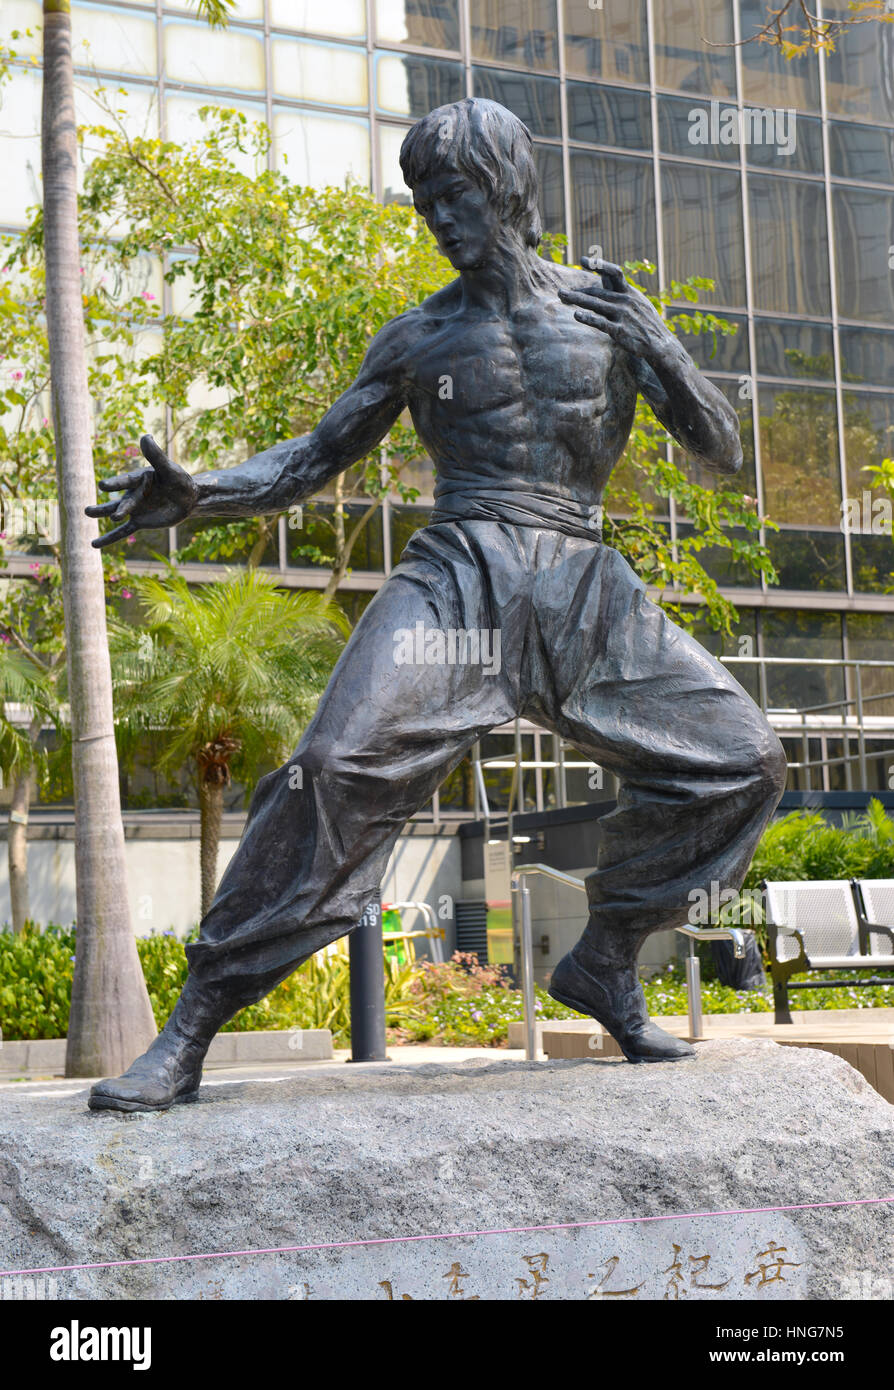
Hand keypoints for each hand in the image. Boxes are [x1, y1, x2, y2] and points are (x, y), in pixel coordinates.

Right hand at [86, 436, 198, 547]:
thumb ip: (156, 456)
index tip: (103, 486)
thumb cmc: (179, 480)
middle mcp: (133, 493)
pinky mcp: (139, 522)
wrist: (188, 498)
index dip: (115, 485)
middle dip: (105, 507)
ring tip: (86, 513)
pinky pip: (122, 532)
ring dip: (102, 514)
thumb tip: (145, 435)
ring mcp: (135, 508)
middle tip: (88, 511)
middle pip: (118, 501)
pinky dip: (109, 539)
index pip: (126, 482)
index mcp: (139, 479)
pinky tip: (94, 544)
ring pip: (116, 513)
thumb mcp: (170, 469)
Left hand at [558, 257, 674, 361]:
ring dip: (577, 299)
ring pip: (596, 304)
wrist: (660, 343)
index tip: (584, 260)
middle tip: (560, 292)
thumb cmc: (644, 321)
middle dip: (578, 291)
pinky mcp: (620, 331)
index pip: (613, 272)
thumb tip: (603, 274)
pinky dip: (588, 318)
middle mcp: (625, 300)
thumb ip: (618, 289)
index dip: (599, 264)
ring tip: (562, 296)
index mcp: (629, 291)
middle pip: (597, 292)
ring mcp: (623, 315)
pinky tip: (577, 315)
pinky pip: (601, 323)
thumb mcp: (636, 300)